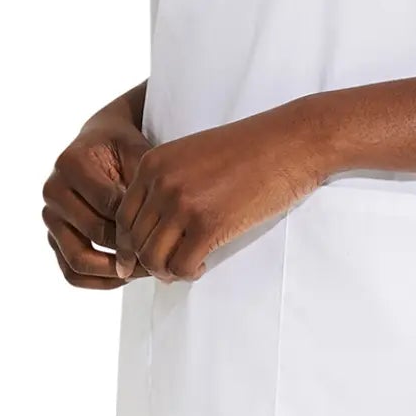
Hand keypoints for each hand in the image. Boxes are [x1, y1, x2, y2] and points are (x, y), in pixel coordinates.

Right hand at [43, 112, 150, 289]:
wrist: (99, 142)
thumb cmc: (122, 147)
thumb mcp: (137, 151)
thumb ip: (142, 184)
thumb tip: (156, 228)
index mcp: (71, 163)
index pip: (108, 204)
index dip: (138, 223)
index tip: (164, 237)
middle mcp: (53, 190)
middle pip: (94, 232)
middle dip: (129, 249)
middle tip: (159, 259)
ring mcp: (50, 216)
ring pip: (78, 259)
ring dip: (113, 271)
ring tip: (143, 271)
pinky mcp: (53, 237)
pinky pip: (71, 272)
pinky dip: (98, 281)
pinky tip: (126, 276)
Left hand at [113, 98, 331, 282]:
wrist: (291, 142)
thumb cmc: (250, 149)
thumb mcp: (194, 155)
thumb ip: (168, 182)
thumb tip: (154, 227)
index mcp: (154, 163)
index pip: (123, 216)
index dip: (132, 242)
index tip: (147, 255)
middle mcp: (162, 182)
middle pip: (135, 240)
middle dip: (148, 261)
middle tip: (170, 265)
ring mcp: (183, 204)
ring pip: (152, 258)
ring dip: (166, 271)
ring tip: (186, 266)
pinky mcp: (209, 224)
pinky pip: (181, 266)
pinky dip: (188, 273)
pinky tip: (202, 264)